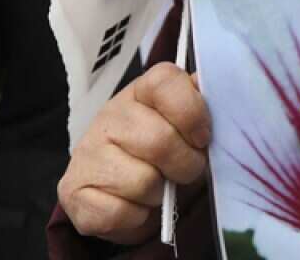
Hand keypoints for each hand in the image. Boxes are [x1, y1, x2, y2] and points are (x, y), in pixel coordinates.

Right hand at [58, 63, 211, 244]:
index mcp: (141, 92)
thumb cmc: (164, 153)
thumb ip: (204, 106)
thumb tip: (225, 90)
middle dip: (185, 166)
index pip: (166, 81)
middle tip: (185, 171)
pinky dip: (136, 218)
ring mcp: (86, 153)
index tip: (202, 137)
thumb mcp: (187, 124)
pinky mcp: (73, 192)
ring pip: (142, 182)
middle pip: (160, 141)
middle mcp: (109, 116)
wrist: (119, 189)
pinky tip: (134, 206)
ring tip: (157, 189)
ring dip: (160, 195)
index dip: (193, 113)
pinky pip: (118, 212)